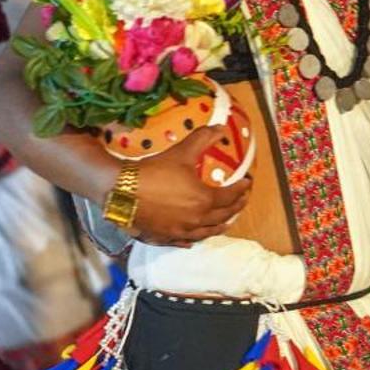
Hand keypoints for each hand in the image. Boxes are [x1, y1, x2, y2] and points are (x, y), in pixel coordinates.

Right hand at [125, 136, 252, 248]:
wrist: (121, 190)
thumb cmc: (154, 171)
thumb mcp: (182, 152)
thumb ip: (203, 140)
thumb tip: (221, 127)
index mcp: (204, 201)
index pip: (230, 197)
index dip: (242, 189)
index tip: (248, 183)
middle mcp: (196, 221)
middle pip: (223, 217)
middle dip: (236, 208)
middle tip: (241, 201)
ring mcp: (180, 232)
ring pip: (206, 232)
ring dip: (219, 226)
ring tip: (226, 222)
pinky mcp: (165, 238)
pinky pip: (185, 241)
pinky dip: (194, 239)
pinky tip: (194, 239)